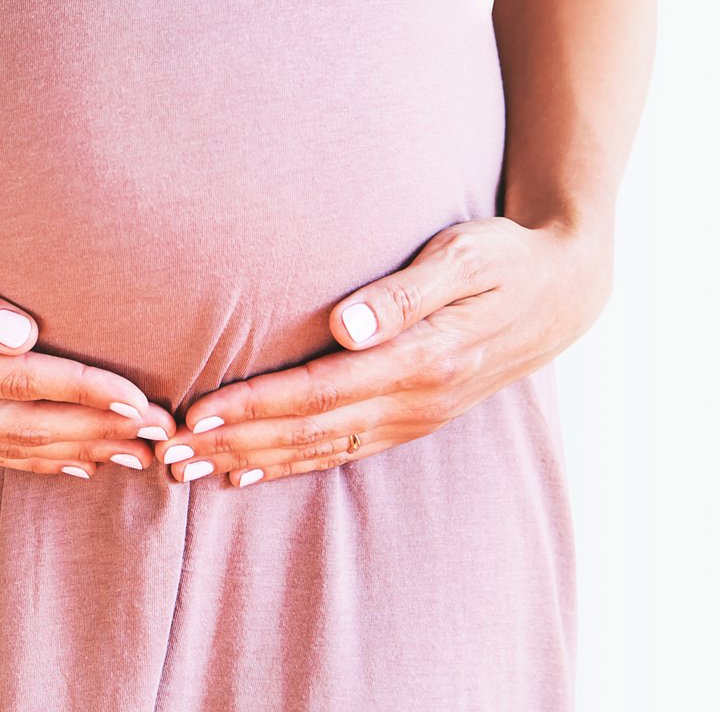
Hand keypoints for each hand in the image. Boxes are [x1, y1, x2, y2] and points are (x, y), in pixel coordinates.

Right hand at [0, 217, 177, 477]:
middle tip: (160, 437)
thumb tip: (24, 332)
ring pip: (7, 447)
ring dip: (74, 452)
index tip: (139, 397)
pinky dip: (30, 458)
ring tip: (132, 456)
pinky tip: (68, 462)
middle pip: (23, 426)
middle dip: (96, 432)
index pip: (20, 383)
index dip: (84, 391)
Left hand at [150, 216, 611, 486]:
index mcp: (423, 359)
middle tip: (167, 455)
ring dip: (250, 462)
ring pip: (318, 450)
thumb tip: (345, 324)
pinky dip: (290, 466)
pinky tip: (246, 474)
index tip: (196, 414)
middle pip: (308, 432)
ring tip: (187, 471)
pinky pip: (341, 452)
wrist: (564, 292)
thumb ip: (404, 292)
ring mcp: (414, 417)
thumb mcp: (464, 256)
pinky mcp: (411, 420)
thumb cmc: (503, 257)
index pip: (320, 390)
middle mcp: (415, 400)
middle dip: (233, 445)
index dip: (255, 406)